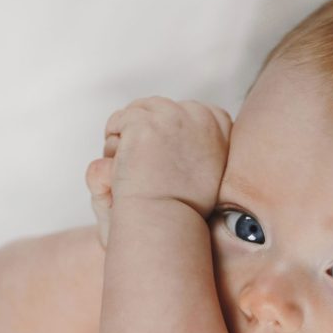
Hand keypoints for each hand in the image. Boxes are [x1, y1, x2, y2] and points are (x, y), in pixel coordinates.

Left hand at [85, 97, 231, 246]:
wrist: (165, 225)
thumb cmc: (186, 210)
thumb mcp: (212, 168)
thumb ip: (206, 140)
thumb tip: (194, 120)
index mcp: (219, 123)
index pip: (188, 108)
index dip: (170, 132)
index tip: (169, 161)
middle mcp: (198, 115)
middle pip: (159, 107)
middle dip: (148, 133)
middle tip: (150, 170)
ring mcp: (170, 116)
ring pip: (136, 113)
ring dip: (129, 138)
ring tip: (138, 170)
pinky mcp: (143, 123)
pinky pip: (117, 122)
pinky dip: (113, 142)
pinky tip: (125, 167)